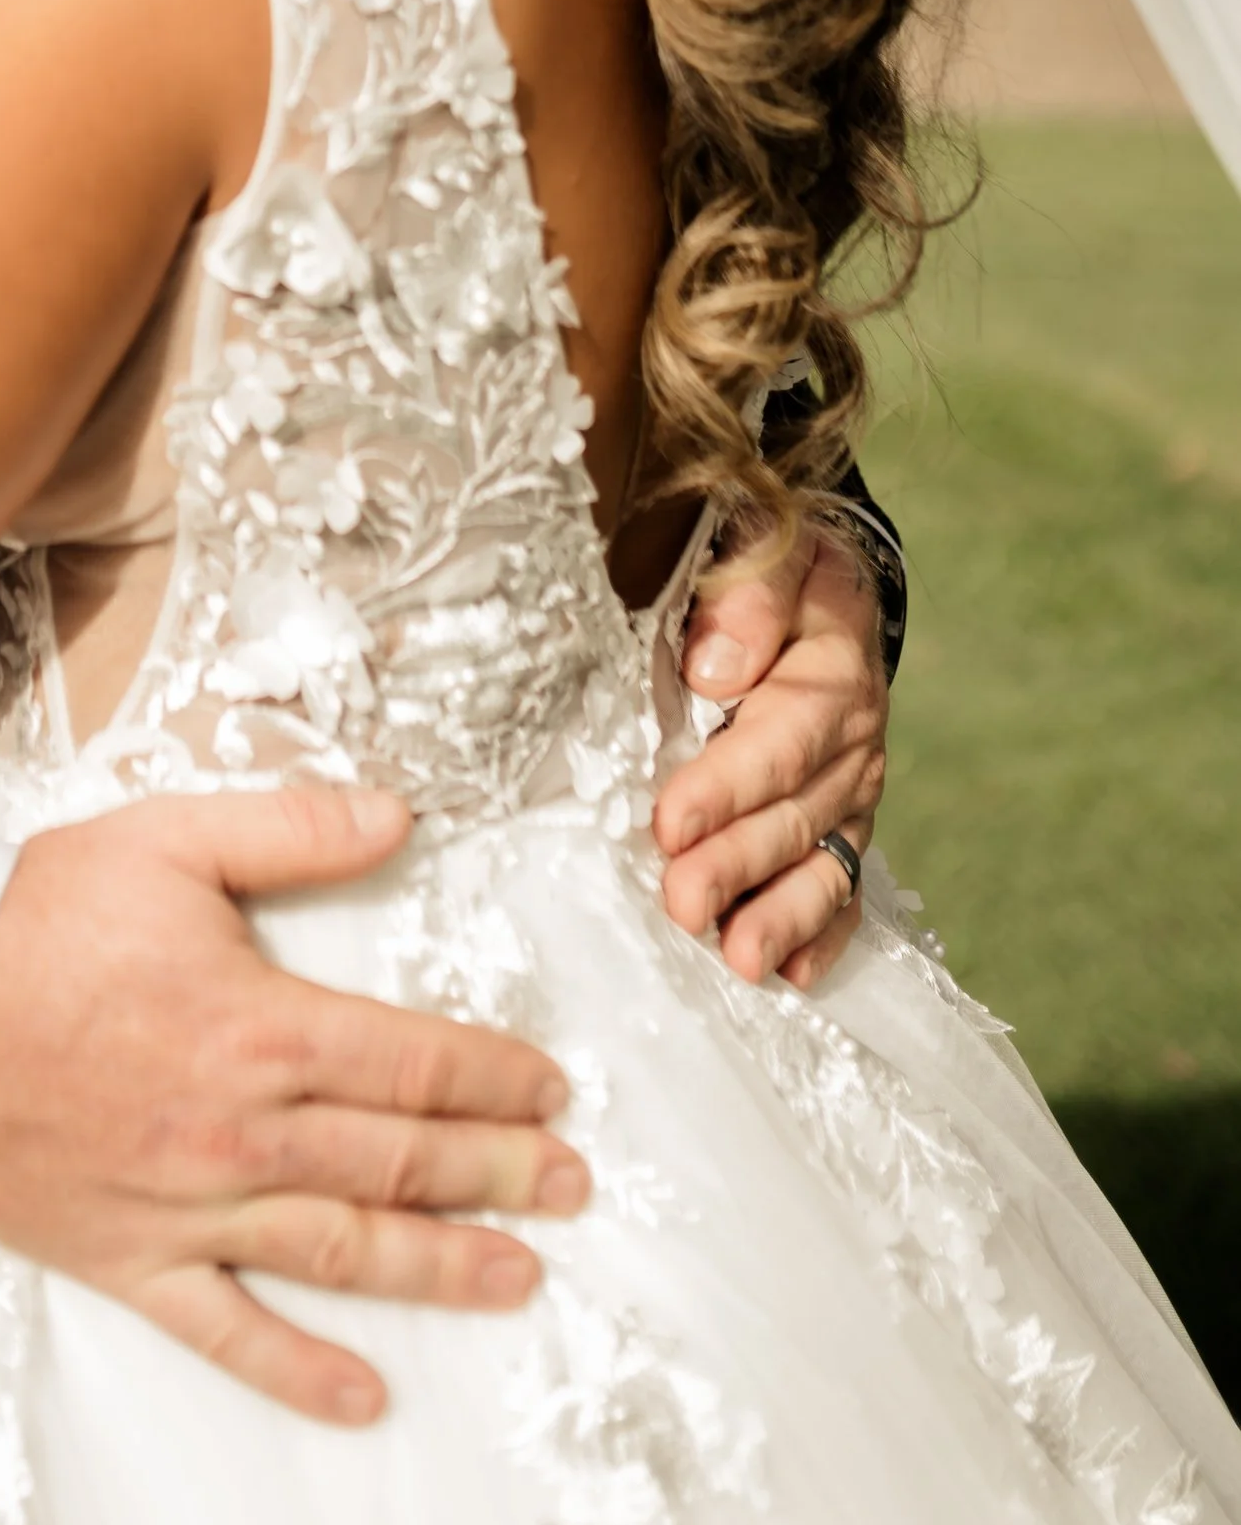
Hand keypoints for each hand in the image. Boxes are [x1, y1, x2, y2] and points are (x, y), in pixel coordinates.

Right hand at [0, 786, 587, 1426]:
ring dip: (440, 1267)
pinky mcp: (132, 1257)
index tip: (549, 1088)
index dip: (493, 1076)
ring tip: (519, 1276)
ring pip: (342, 1248)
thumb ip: (291, 828)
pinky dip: (300, 1369)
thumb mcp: (167, 837)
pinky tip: (365, 1394)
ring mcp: (189, 1205)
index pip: (412, 1060)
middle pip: (400, 1160)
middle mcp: (240, 1129)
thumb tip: (399, 817)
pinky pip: (227, 1328)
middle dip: (499, 1173)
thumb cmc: (35, 919)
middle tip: (572, 1187)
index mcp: (260, 1025)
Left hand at [655, 527, 887, 991]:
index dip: (725, 786)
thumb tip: (713, 669)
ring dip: (780, 916)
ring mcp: (852, 792)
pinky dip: (824, 933)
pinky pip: (844, 886)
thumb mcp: (767, 548)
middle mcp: (853, 743)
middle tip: (682, 903)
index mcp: (832, 672)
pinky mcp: (843, 824)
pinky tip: (797, 976)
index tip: (670, 823)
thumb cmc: (775, 564)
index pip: (777, 739)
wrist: (822, 582)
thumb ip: (748, 598)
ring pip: (822, 863)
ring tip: (739, 961)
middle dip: (736, 864)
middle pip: (793, 813)